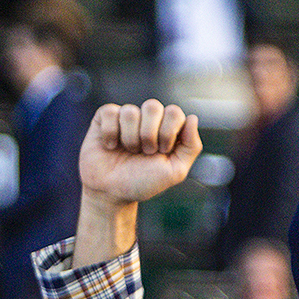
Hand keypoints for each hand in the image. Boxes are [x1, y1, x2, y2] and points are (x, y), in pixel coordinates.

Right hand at [79, 101, 201, 205]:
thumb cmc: (144, 182)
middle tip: (146, 152)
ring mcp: (126, 118)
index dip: (168, 132)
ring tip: (129, 151)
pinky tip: (110, 145)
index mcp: (168, 129)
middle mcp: (148, 120)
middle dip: (149, 135)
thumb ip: (191, 146)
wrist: (112, 193)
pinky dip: (111, 133)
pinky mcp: (104, 118)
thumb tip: (193, 117)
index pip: (174, 112)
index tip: (163, 151)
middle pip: (153, 106)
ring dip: (130, 138)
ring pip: (130, 112)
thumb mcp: (175, 171)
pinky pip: (110, 112)